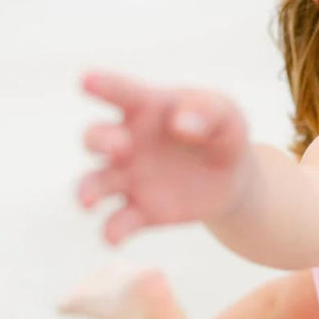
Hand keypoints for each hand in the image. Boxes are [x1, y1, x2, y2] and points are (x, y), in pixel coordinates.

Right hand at [77, 69, 253, 245]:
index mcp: (147, 108)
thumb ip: (207, 111)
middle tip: (122, 147)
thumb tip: (181, 124)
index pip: (122, 93)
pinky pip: (118, 223)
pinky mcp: (140, 211)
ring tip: (89, 201)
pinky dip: (112, 232)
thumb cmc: (221, 132)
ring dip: (88, 191)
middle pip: (96, 138)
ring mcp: (129, 178)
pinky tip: (113, 238)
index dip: (103, 85)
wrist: (232, 176)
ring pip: (94, 184)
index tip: (86, 80)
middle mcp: (127, 142)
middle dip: (101, 142)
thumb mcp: (226, 115)